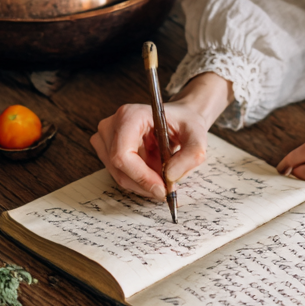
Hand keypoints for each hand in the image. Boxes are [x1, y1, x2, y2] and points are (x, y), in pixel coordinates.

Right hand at [90, 72, 232, 199]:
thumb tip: (169, 177)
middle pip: (119, 168)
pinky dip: (139, 182)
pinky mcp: (107, 150)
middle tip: (168, 189)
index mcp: (130, 116)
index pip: (123, 154)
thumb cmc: (185, 124)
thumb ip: (191, 155)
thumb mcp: (198, 136)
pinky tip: (154, 174)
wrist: (179, 121)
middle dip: (145, 184)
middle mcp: (112, 125)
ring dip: (143, 184)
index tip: (162, 189)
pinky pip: (121, 176)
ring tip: (163, 175)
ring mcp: (106, 138)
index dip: (141, 177)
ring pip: (119, 175)